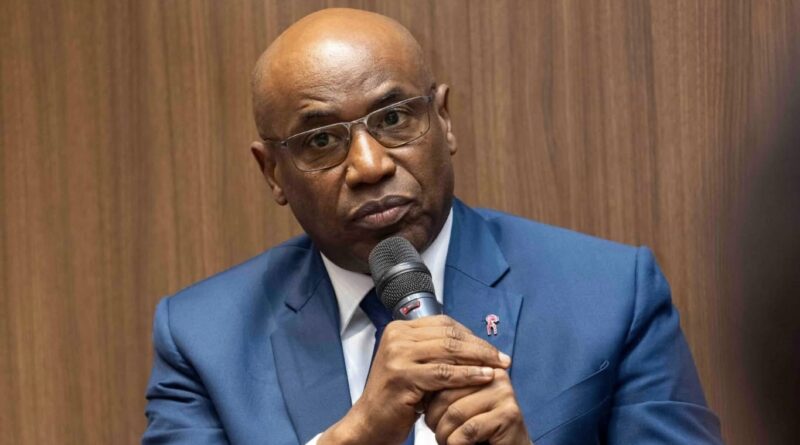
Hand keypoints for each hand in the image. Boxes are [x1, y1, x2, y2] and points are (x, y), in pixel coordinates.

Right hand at [319, 315, 510, 444]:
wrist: (370, 421)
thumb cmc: (397, 395)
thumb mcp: (414, 364)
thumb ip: (436, 350)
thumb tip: (474, 344)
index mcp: (399, 329)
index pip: (444, 323)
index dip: (471, 334)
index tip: (491, 348)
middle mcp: (396, 337)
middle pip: (449, 335)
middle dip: (480, 346)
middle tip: (501, 358)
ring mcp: (397, 356)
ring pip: (449, 351)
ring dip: (479, 358)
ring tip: (498, 367)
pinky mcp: (402, 377)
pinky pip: (444, 374)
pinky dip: (468, 375)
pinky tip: (484, 377)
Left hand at [425, 369, 530, 444]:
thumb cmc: (477, 427)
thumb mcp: (457, 400)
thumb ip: (443, 384)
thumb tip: (418, 379)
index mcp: (481, 363)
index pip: (444, 372)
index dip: (429, 396)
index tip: (423, 408)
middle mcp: (495, 374)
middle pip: (447, 393)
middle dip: (434, 417)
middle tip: (434, 429)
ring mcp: (504, 393)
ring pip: (456, 413)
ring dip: (443, 433)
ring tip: (445, 440)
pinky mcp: (509, 415)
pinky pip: (469, 430)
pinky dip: (456, 443)